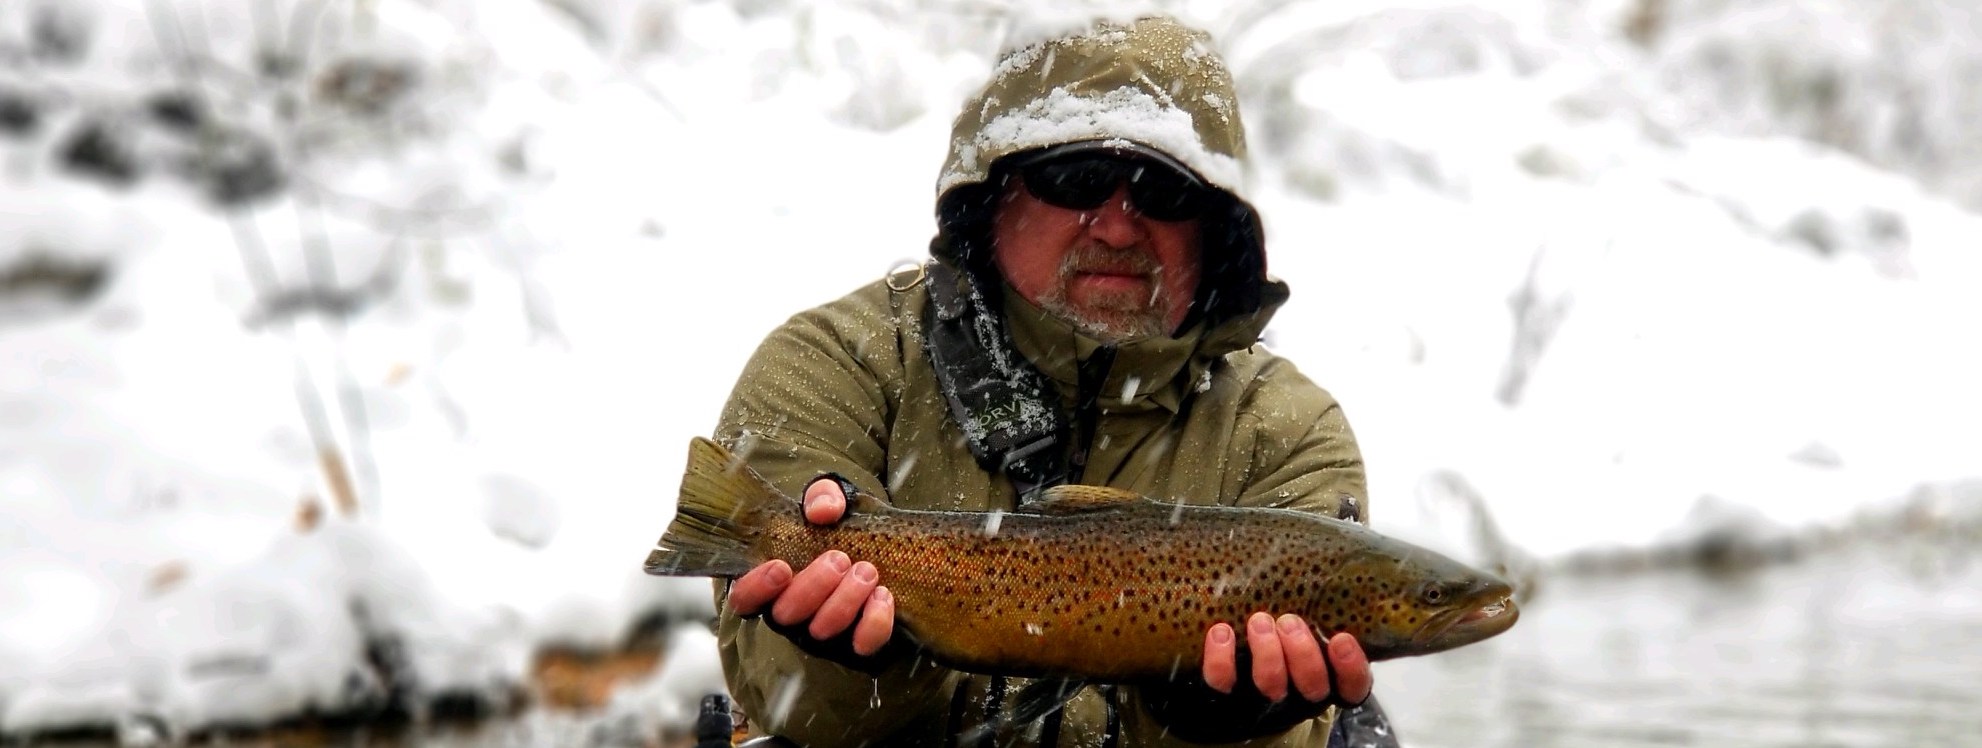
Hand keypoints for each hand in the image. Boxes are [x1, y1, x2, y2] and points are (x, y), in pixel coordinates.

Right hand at [726, 477, 894, 655]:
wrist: (882, 544)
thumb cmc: (840, 524)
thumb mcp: (829, 500)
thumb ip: (822, 496)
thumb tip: (822, 511)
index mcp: (771, 583)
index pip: (744, 599)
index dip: (756, 588)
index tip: (781, 567)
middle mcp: (792, 614)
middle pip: (786, 616)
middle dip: (812, 587)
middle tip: (839, 559)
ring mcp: (823, 632)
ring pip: (822, 631)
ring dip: (844, 601)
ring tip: (866, 571)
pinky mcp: (857, 642)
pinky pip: (862, 646)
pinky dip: (873, 623)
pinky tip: (883, 595)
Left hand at [1202, 613, 1371, 705]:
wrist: (1226, 645)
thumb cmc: (1278, 619)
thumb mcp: (1307, 608)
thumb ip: (1322, 596)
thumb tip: (1340, 549)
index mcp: (1326, 675)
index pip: (1353, 686)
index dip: (1351, 668)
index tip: (1342, 638)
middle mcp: (1297, 691)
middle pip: (1312, 688)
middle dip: (1303, 655)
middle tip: (1290, 621)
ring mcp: (1260, 695)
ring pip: (1271, 687)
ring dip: (1267, 653)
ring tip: (1259, 621)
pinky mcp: (1223, 691)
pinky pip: (1221, 684)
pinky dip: (1221, 660)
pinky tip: (1221, 631)